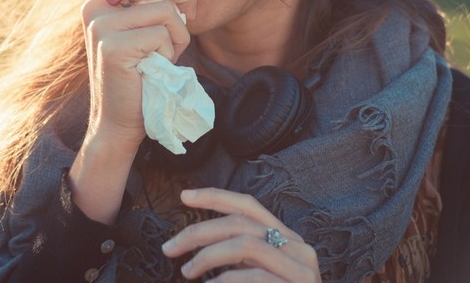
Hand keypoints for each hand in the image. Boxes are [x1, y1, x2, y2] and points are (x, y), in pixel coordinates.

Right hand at [80, 0, 204, 148]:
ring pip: (164, 10)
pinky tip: (157, 66)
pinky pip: (162, 34)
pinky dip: (170, 51)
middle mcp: (96, 4)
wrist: (119, 119)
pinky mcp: (113, 45)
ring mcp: (101, 24)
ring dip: (177, 34)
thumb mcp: (146, 26)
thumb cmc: (141, 71)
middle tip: (193, 9)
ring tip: (165, 53)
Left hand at [161, 188, 319, 282]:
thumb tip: (197, 240)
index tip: (184, 196)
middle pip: (241, 223)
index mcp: (286, 238)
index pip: (249, 206)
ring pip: (246, 244)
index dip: (215, 196)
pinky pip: (255, 276)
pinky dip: (226, 281)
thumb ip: (239, 255)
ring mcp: (300, 268)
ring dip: (208, 256)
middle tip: (169, 247)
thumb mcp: (257, 272)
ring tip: (186, 271)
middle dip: (199, 232)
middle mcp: (297, 247)